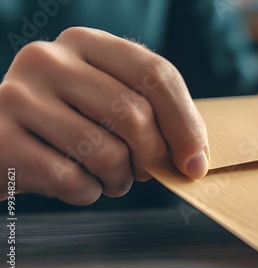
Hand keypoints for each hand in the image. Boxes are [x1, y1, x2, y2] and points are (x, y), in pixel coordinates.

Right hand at [0, 27, 208, 204]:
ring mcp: (19, 97)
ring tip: (112, 179)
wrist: (2, 141)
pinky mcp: (2, 141)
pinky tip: (78, 183)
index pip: (156, 73)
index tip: (196, 162)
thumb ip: (151, 115)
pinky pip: (72, 181)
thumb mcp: (105, 102)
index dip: (185, 122)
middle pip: (134, 114)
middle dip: (152, 157)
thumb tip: (196, 159)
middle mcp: (50, 59)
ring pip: (106, 153)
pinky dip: (88, 193)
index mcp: (86, 43)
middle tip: (146, 171)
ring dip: (120, 180)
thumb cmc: (67, 124)